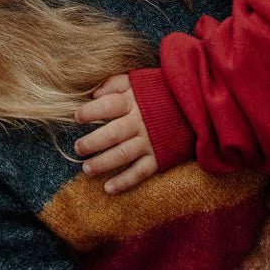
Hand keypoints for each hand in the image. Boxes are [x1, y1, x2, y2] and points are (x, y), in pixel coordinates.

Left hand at [74, 75, 156, 193]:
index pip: (108, 106)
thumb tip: (93, 94)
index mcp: (133, 101)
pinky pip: (140, 172)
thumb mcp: (137, 81)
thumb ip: (115, 84)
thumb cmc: (157, 93)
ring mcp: (150, 141)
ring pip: (123, 154)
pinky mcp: (159, 156)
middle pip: (113, 133)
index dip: (90, 111)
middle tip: (78, 148)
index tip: (77, 117)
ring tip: (86, 169)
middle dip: (92, 142)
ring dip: (103, 163)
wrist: (192, 106)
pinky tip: (108, 188)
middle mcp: (140, 122)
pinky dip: (124, 182)